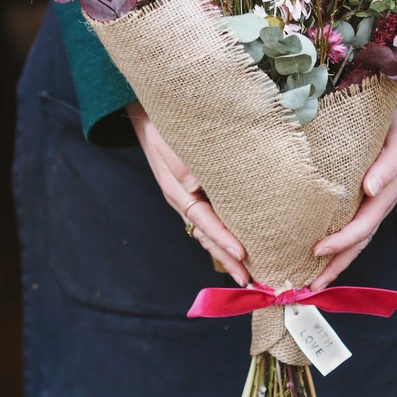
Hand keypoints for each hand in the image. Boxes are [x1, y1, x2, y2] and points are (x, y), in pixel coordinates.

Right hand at [126, 101, 249, 287]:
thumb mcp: (173, 146)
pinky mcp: (193, 191)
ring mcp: (187, 198)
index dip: (223, 239)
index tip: (243, 254)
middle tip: (248, 280)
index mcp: (178, 192)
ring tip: (245, 270)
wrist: (149, 116)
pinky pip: (209, 218)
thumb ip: (185, 168)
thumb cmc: (165, 129)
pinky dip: (222, 232)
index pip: (205, 222)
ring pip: (208, 230)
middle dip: (227, 258)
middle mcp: (183, 199)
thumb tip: (197, 187)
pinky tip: (236, 241)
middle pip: (207, 235)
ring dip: (225, 250)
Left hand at [309, 96, 396, 290]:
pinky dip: (337, 239)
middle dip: (334, 266)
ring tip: (311, 277)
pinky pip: (351, 221)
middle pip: (356, 243)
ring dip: (335, 259)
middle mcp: (378, 203)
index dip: (340, 243)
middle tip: (308, 287)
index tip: (316, 250)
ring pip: (354, 237)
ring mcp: (374, 200)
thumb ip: (387, 167)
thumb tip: (370, 189)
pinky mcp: (367, 192)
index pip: (360, 228)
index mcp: (385, 196)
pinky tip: (320, 244)